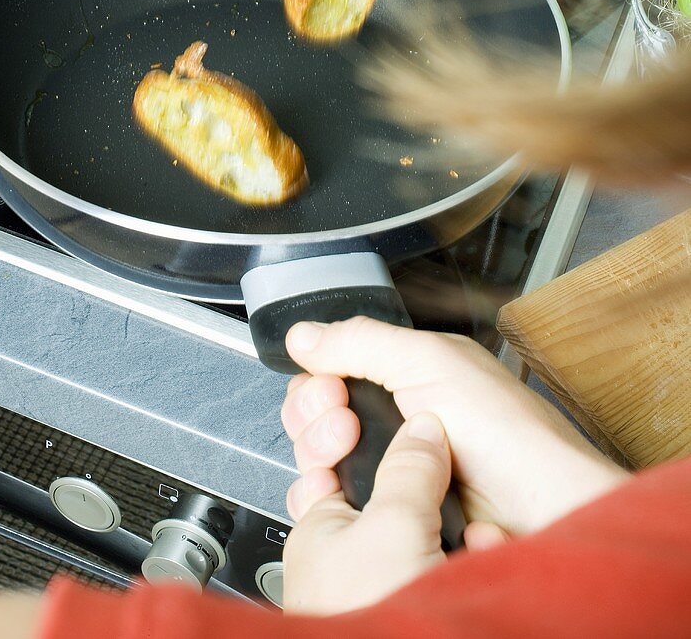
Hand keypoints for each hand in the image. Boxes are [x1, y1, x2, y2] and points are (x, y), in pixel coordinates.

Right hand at [281, 319, 627, 613]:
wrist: (540, 510)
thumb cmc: (508, 432)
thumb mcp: (429, 363)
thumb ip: (362, 342)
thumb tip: (303, 333)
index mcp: (407, 372)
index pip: (332, 371)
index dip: (318, 384)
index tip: (329, 393)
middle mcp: (397, 417)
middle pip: (319, 418)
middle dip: (318, 422)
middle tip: (346, 429)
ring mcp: (394, 465)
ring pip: (323, 463)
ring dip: (324, 460)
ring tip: (351, 461)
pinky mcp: (394, 508)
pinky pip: (342, 506)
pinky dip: (332, 501)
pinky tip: (345, 496)